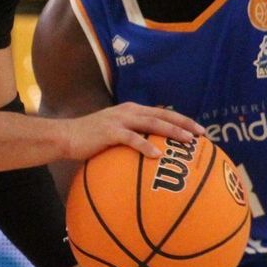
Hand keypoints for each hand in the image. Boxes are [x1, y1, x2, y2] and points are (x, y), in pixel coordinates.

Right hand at [61, 103, 205, 160]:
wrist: (65, 137)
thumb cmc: (89, 140)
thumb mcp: (113, 135)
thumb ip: (130, 138)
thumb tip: (149, 152)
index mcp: (131, 110)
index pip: (162, 113)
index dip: (182, 119)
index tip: (199, 130)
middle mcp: (128, 111)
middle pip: (162, 115)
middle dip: (184, 123)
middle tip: (202, 133)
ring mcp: (119, 120)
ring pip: (152, 124)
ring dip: (172, 131)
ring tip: (187, 141)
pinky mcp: (110, 132)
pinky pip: (132, 139)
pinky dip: (146, 146)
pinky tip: (157, 155)